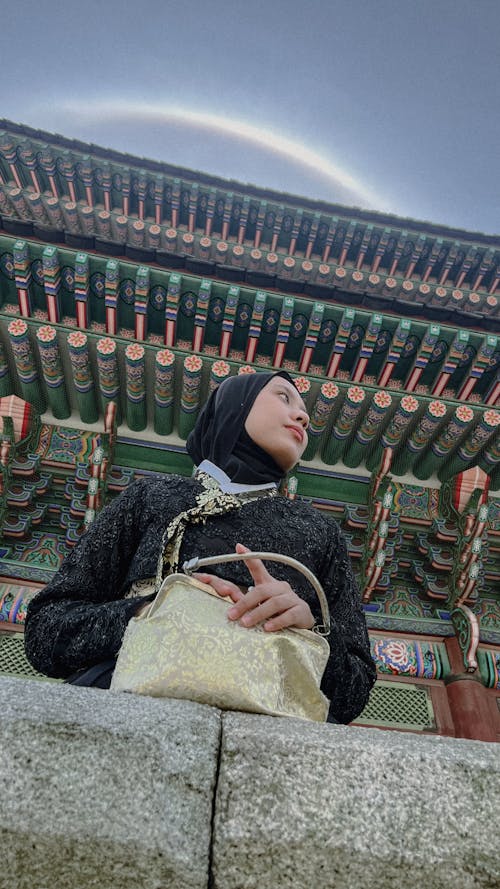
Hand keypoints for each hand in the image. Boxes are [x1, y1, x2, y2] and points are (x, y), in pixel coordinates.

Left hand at [193, 543, 313, 632]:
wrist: (301, 622)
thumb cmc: (276, 612)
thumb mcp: (257, 604)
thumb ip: (241, 598)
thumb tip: (224, 590)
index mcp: (268, 584)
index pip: (258, 568)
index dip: (249, 558)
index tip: (239, 548)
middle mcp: (280, 587)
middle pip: (262, 590)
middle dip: (244, 603)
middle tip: (232, 615)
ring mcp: (292, 599)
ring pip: (274, 603)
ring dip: (258, 613)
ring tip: (246, 623)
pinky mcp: (301, 611)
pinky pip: (289, 615)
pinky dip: (277, 621)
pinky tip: (267, 628)